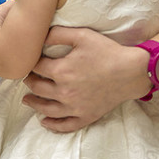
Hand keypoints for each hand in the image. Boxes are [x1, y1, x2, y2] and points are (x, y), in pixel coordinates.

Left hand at [21, 26, 148, 131]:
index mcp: (61, 71)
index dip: (31, 64)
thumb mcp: (82, 35)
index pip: (37, 68)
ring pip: (46, 109)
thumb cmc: (108, 52)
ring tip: (26, 100)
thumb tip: (39, 36)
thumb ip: (58, 34)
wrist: (132, 72)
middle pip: (38, 88)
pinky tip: (44, 122)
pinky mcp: (86, 116)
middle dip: (30, 82)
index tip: (30, 62)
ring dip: (34, 104)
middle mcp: (64, 92)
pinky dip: (53, 125)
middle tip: (27, 78)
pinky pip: (65, 125)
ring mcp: (75, 107)